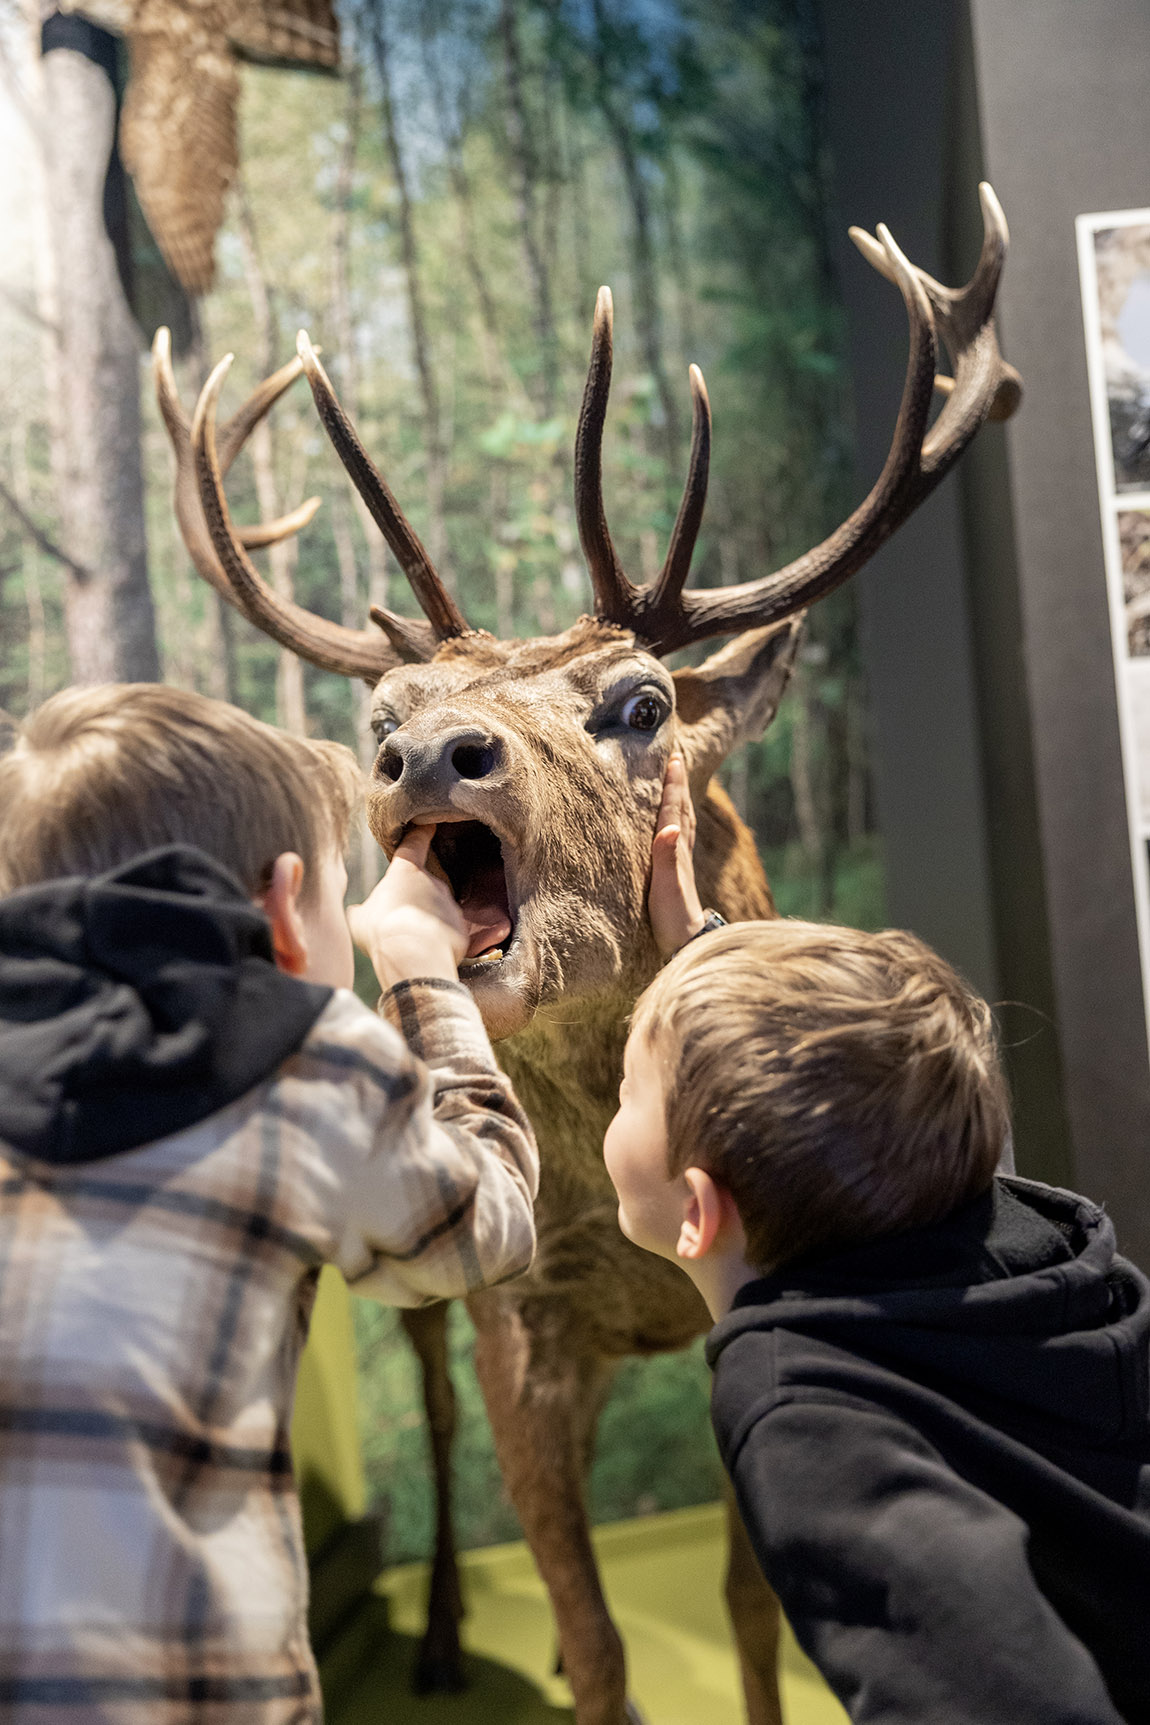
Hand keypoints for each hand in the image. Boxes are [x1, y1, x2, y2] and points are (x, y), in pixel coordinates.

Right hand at [347, 824, 467, 990]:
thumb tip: (358, 912)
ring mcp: (449, 906)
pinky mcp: (460, 928)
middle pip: (425, 884)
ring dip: (426, 922)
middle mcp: (433, 883)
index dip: (420, 834)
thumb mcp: (359, 917)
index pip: (415, 844)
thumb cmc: (381, 930)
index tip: (428, 825)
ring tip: (410, 942)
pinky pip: (447, 933)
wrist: (412, 956)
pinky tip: (425, 953)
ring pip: (436, 911)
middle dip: (415, 899)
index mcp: (407, 872)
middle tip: (398, 920)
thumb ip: (363, 909)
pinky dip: (438, 941)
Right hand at [649, 755, 706, 957]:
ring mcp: (682, 862)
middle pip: (682, 810)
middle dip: (679, 784)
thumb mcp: (665, 888)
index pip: (674, 811)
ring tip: (677, 781)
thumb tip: (669, 828)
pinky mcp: (679, 873)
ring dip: (680, 798)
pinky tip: (675, 822)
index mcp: (675, 851)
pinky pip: (680, 835)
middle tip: (676, 758)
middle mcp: (681, 852)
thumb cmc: (673, 917)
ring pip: (683, 821)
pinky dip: (678, 819)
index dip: (673, 785)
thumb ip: (666, 858)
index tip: (673, 759)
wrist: (687, 942)